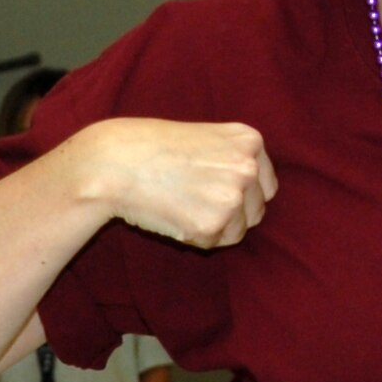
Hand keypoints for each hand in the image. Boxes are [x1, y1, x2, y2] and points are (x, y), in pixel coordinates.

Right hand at [70, 119, 276, 249]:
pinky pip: (213, 244)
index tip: (216, 192)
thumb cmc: (152, 148)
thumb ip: (232, 160)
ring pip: (237, 231)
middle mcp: (247, 168)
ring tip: (181, 204)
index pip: (265, 186)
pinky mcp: (212, 226)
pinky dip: (195, 237)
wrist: (116, 162)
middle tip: (193, 200)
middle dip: (230, 215)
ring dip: (212, 227)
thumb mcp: (205, 138)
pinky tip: (174, 215)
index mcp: (249, 142)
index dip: (242, 195)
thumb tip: (250, 195)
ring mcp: (232, 198)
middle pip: (256, 211)